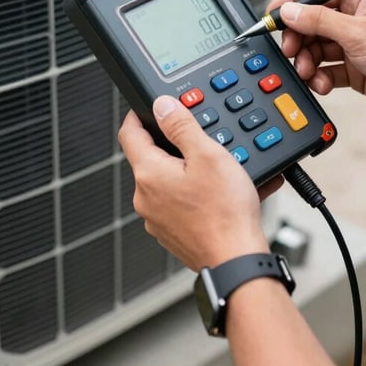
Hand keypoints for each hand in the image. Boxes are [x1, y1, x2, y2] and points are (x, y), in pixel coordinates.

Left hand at [118, 95, 281, 271]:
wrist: (237, 260)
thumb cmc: (224, 213)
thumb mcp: (208, 155)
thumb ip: (181, 126)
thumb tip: (162, 106)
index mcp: (149, 174)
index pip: (129, 133)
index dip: (138, 114)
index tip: (148, 106)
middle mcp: (146, 198)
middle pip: (152, 158)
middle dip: (174, 144)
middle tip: (199, 137)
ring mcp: (158, 219)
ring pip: (169, 181)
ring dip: (190, 170)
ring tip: (222, 169)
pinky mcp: (174, 233)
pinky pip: (181, 203)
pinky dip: (199, 193)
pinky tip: (225, 192)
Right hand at [268, 0, 365, 121]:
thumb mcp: (357, 33)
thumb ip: (318, 21)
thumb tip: (289, 11)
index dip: (291, 2)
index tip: (271, 17)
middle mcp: (355, 18)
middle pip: (310, 23)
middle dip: (297, 39)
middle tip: (290, 52)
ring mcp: (354, 45)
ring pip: (316, 49)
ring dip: (307, 62)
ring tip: (308, 73)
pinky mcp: (355, 69)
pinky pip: (326, 69)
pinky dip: (320, 77)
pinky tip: (322, 84)